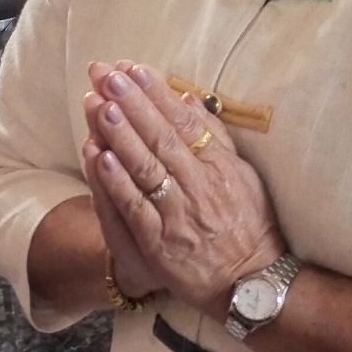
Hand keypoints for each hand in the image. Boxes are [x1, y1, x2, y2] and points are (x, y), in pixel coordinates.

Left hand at [81, 61, 285, 314]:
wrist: (252, 281)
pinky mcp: (160, 243)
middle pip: (161, 139)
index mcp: (219, 167)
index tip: (135, 69)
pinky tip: (99, 158)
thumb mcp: (242, 176)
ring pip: (146, 169)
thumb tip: (190, 100)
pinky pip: (136, 208)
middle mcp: (199, 186)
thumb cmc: (249, 225)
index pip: (184, 123)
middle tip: (109, 76)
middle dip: (133, 105)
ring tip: (100, 106)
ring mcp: (178, 215)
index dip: (158, 94)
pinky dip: (117, 183)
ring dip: (121, 136)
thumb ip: (216, 138)